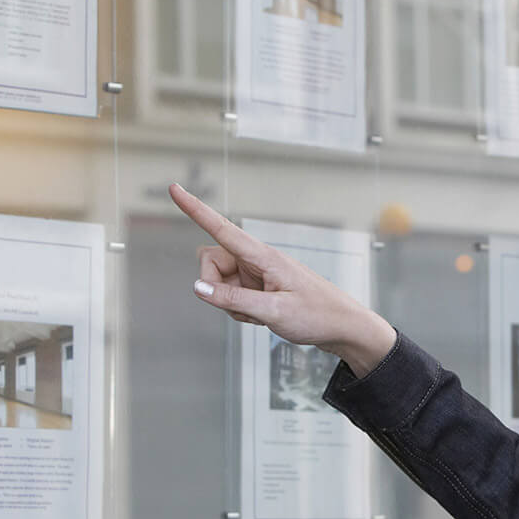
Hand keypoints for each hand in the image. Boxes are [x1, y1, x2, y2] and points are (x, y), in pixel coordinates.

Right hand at [168, 183, 396, 376]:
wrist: (344, 329)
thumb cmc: (318, 317)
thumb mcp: (273, 312)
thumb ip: (233, 299)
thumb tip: (197, 287)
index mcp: (265, 257)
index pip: (222, 228)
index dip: (195, 209)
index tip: (174, 188)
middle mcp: (259, 260)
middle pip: (212, 261)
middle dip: (214, 285)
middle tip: (241, 307)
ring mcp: (259, 274)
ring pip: (220, 282)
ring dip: (229, 302)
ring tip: (260, 315)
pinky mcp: (261, 288)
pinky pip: (233, 294)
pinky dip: (239, 309)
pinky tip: (262, 318)